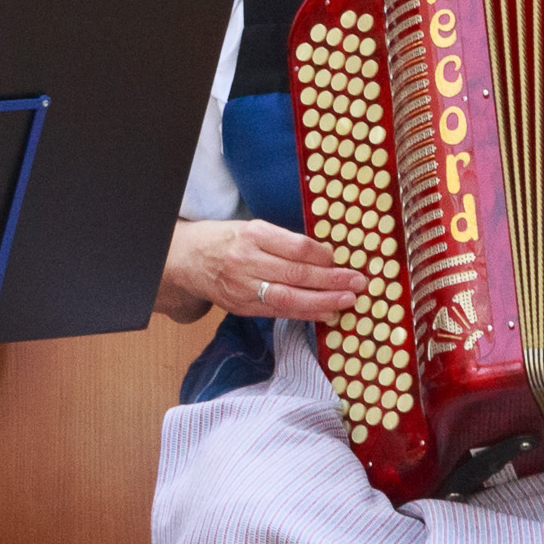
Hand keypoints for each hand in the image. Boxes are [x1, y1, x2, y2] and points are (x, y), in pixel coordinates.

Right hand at [160, 216, 364, 325]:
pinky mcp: (241, 307)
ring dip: (323, 301)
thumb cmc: (224, 240)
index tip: (339, 258)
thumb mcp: (251, 229)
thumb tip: (324, 256)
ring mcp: (243, 287)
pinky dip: (305, 314)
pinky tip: (326, 313)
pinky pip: (279, 312)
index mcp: (251, 235)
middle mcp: (246, 262)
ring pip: (289, 297)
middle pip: (296, 274)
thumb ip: (283, 242)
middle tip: (359, 282)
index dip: (322, 255)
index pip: (295, 247)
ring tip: (348, 301)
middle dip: (332, 280)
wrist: (184, 259)